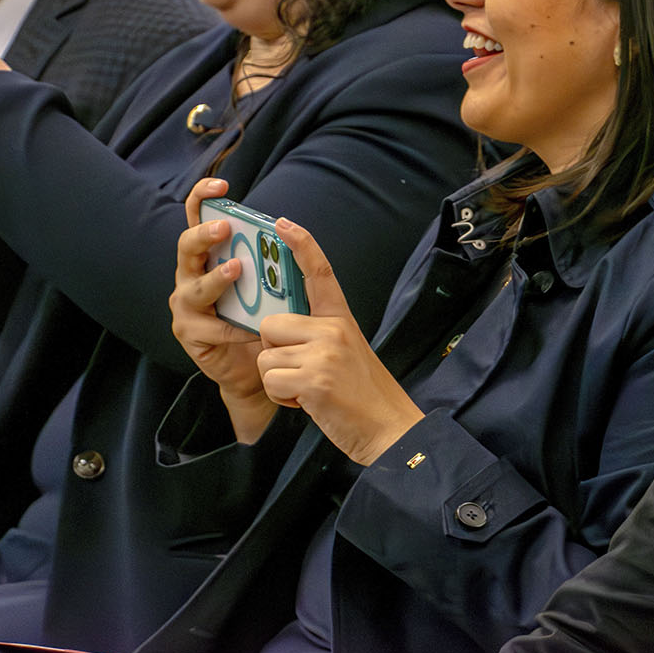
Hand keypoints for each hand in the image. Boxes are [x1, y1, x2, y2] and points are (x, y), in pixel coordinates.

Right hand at [169, 178, 274, 441]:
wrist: (255, 367)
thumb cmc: (261, 316)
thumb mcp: (268, 282)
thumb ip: (269, 258)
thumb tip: (288, 228)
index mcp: (208, 254)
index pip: (197, 217)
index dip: (203, 196)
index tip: (222, 186)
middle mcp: (190, 275)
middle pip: (186, 246)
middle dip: (203, 235)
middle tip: (224, 229)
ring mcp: (185, 305)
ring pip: (194, 288)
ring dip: (215, 279)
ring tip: (236, 270)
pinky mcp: (189, 334)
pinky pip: (209, 328)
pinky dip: (230, 327)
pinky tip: (248, 329)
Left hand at [258, 218, 423, 465]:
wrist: (388, 429)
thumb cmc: (362, 395)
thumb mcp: (344, 352)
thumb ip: (316, 335)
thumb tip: (276, 330)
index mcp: (341, 319)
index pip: (320, 274)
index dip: (301, 245)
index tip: (283, 223)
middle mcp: (333, 329)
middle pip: (270, 325)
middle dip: (273, 352)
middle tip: (300, 373)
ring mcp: (324, 352)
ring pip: (265, 355)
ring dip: (278, 379)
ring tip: (307, 390)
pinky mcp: (314, 378)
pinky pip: (270, 380)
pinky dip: (282, 397)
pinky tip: (306, 402)